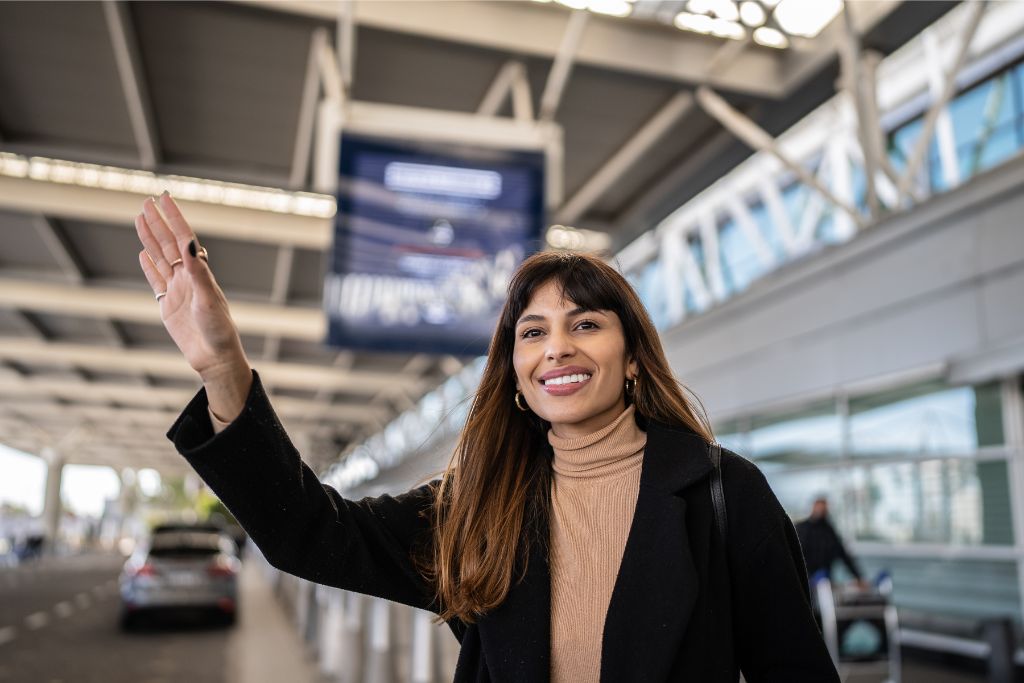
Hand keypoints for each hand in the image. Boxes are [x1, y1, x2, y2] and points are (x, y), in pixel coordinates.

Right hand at [135, 193, 247, 380]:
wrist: (214, 357)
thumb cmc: (218, 330)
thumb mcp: (208, 299)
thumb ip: (198, 272)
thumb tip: (190, 243)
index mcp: (200, 272)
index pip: (183, 238)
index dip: (173, 217)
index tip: (163, 198)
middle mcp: (188, 277)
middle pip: (169, 244)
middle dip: (158, 222)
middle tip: (146, 200)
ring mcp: (177, 290)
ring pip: (160, 258)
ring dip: (150, 238)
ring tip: (140, 218)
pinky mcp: (168, 305)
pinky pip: (156, 280)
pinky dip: (149, 266)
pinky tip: (143, 253)